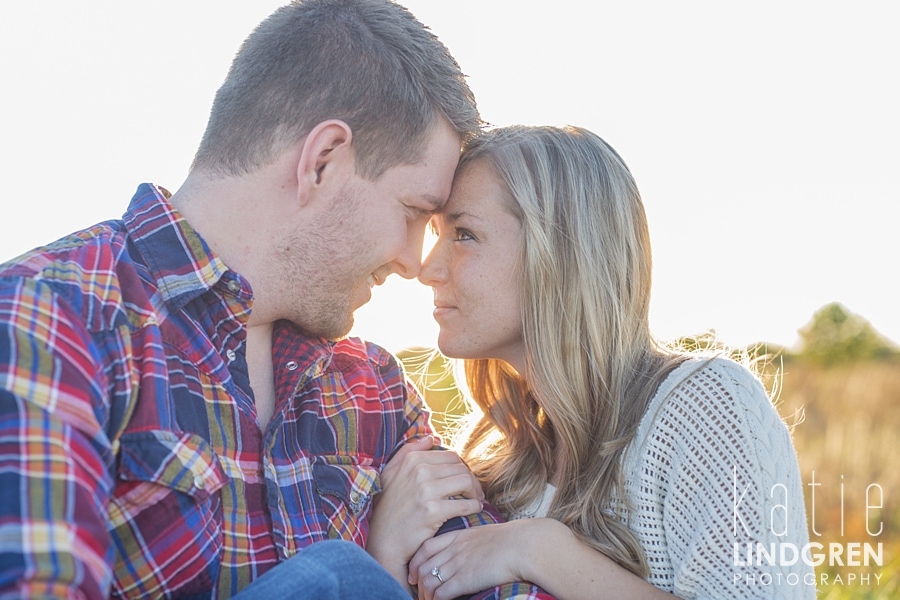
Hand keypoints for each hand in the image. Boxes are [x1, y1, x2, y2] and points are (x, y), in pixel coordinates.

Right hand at [367, 436, 483, 584]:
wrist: (383, 542)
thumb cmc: (388, 509)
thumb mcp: (390, 475)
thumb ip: (408, 452)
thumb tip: (431, 437)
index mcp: (412, 460)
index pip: (451, 456)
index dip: (462, 467)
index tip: (464, 480)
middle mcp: (419, 471)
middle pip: (461, 468)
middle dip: (471, 480)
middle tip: (474, 492)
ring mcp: (426, 491)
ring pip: (465, 482)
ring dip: (475, 492)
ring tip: (475, 500)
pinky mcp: (433, 511)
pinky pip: (465, 504)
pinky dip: (474, 507)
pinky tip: (473, 510)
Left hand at [409, 521, 532, 599]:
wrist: (523, 546)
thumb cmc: (512, 542)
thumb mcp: (486, 536)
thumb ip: (473, 543)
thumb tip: (473, 554)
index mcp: (458, 536)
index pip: (426, 548)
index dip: (415, 563)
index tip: (413, 574)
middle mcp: (453, 550)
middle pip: (423, 566)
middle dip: (417, 583)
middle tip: (419, 593)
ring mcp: (457, 564)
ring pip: (427, 581)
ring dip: (425, 596)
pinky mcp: (464, 580)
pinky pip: (440, 593)